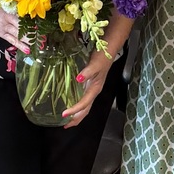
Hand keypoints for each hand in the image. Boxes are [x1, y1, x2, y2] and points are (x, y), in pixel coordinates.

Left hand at [61, 12, 133, 127]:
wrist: (109, 48)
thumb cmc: (102, 56)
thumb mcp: (95, 63)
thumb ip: (88, 72)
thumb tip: (78, 79)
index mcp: (95, 88)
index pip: (84, 104)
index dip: (75, 110)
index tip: (64, 114)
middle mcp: (94, 91)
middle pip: (86, 109)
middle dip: (76, 118)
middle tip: (64, 125)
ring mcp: (92, 88)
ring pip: (85, 106)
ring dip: (77, 114)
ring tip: (67, 120)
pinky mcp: (89, 84)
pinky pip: (83, 99)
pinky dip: (77, 105)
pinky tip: (70, 104)